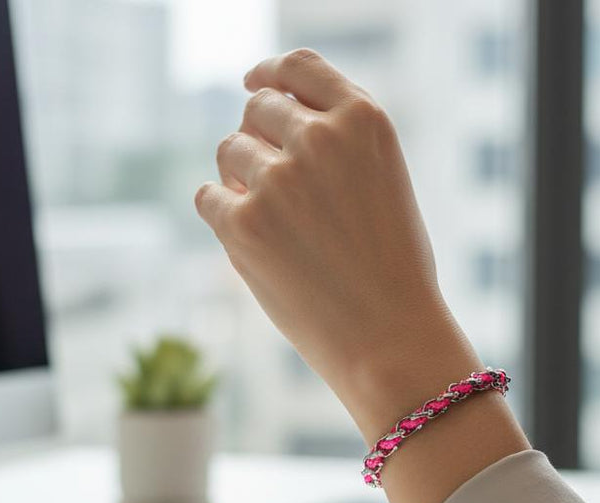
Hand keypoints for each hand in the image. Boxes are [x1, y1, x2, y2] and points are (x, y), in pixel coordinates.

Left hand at [196, 49, 480, 439]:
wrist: (388, 338)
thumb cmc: (391, 266)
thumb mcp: (383, 179)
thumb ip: (335, 138)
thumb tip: (260, 107)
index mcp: (364, 120)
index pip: (299, 67)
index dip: (270, 73)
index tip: (253, 83)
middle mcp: (320, 139)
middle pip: (256, 108)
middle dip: (257, 137)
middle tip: (275, 184)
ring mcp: (277, 179)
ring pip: (229, 150)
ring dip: (240, 178)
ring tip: (277, 224)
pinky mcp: (242, 223)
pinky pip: (207, 197)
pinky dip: (222, 216)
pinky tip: (255, 244)